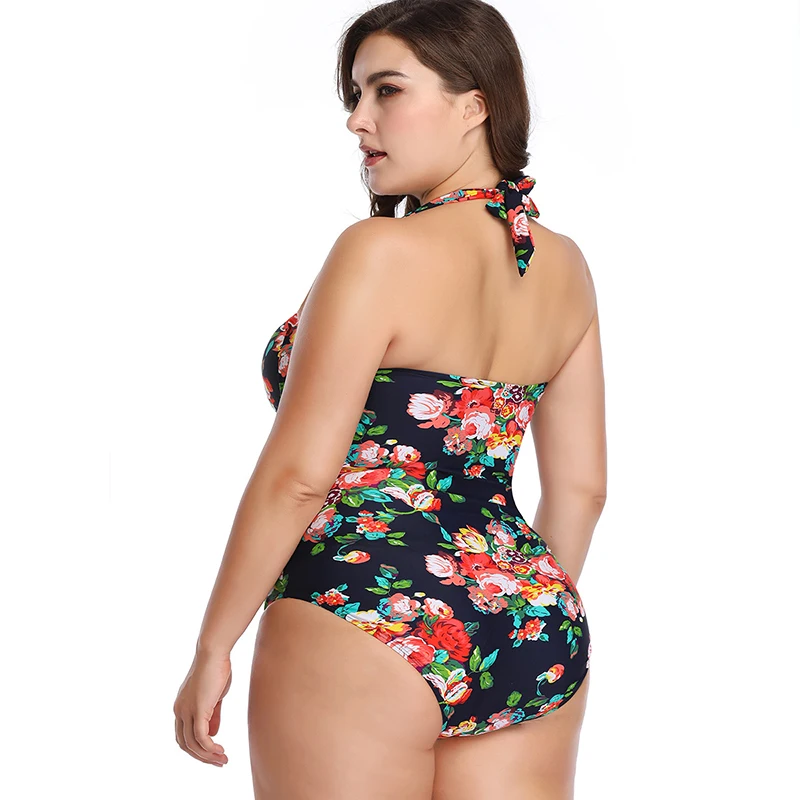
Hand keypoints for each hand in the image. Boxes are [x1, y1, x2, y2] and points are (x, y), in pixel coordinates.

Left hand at [173, 652, 231, 766]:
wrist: (214, 652)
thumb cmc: (216, 668)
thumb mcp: (214, 696)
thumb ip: (212, 714)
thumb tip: (213, 733)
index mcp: (181, 707)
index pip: (184, 736)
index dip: (197, 748)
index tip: (213, 754)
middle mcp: (179, 711)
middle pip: (185, 744)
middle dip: (202, 757)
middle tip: (219, 762)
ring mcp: (186, 710)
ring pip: (192, 744)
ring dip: (208, 756)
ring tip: (223, 760)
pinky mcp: (197, 710)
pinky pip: (201, 737)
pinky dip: (210, 748)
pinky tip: (220, 750)